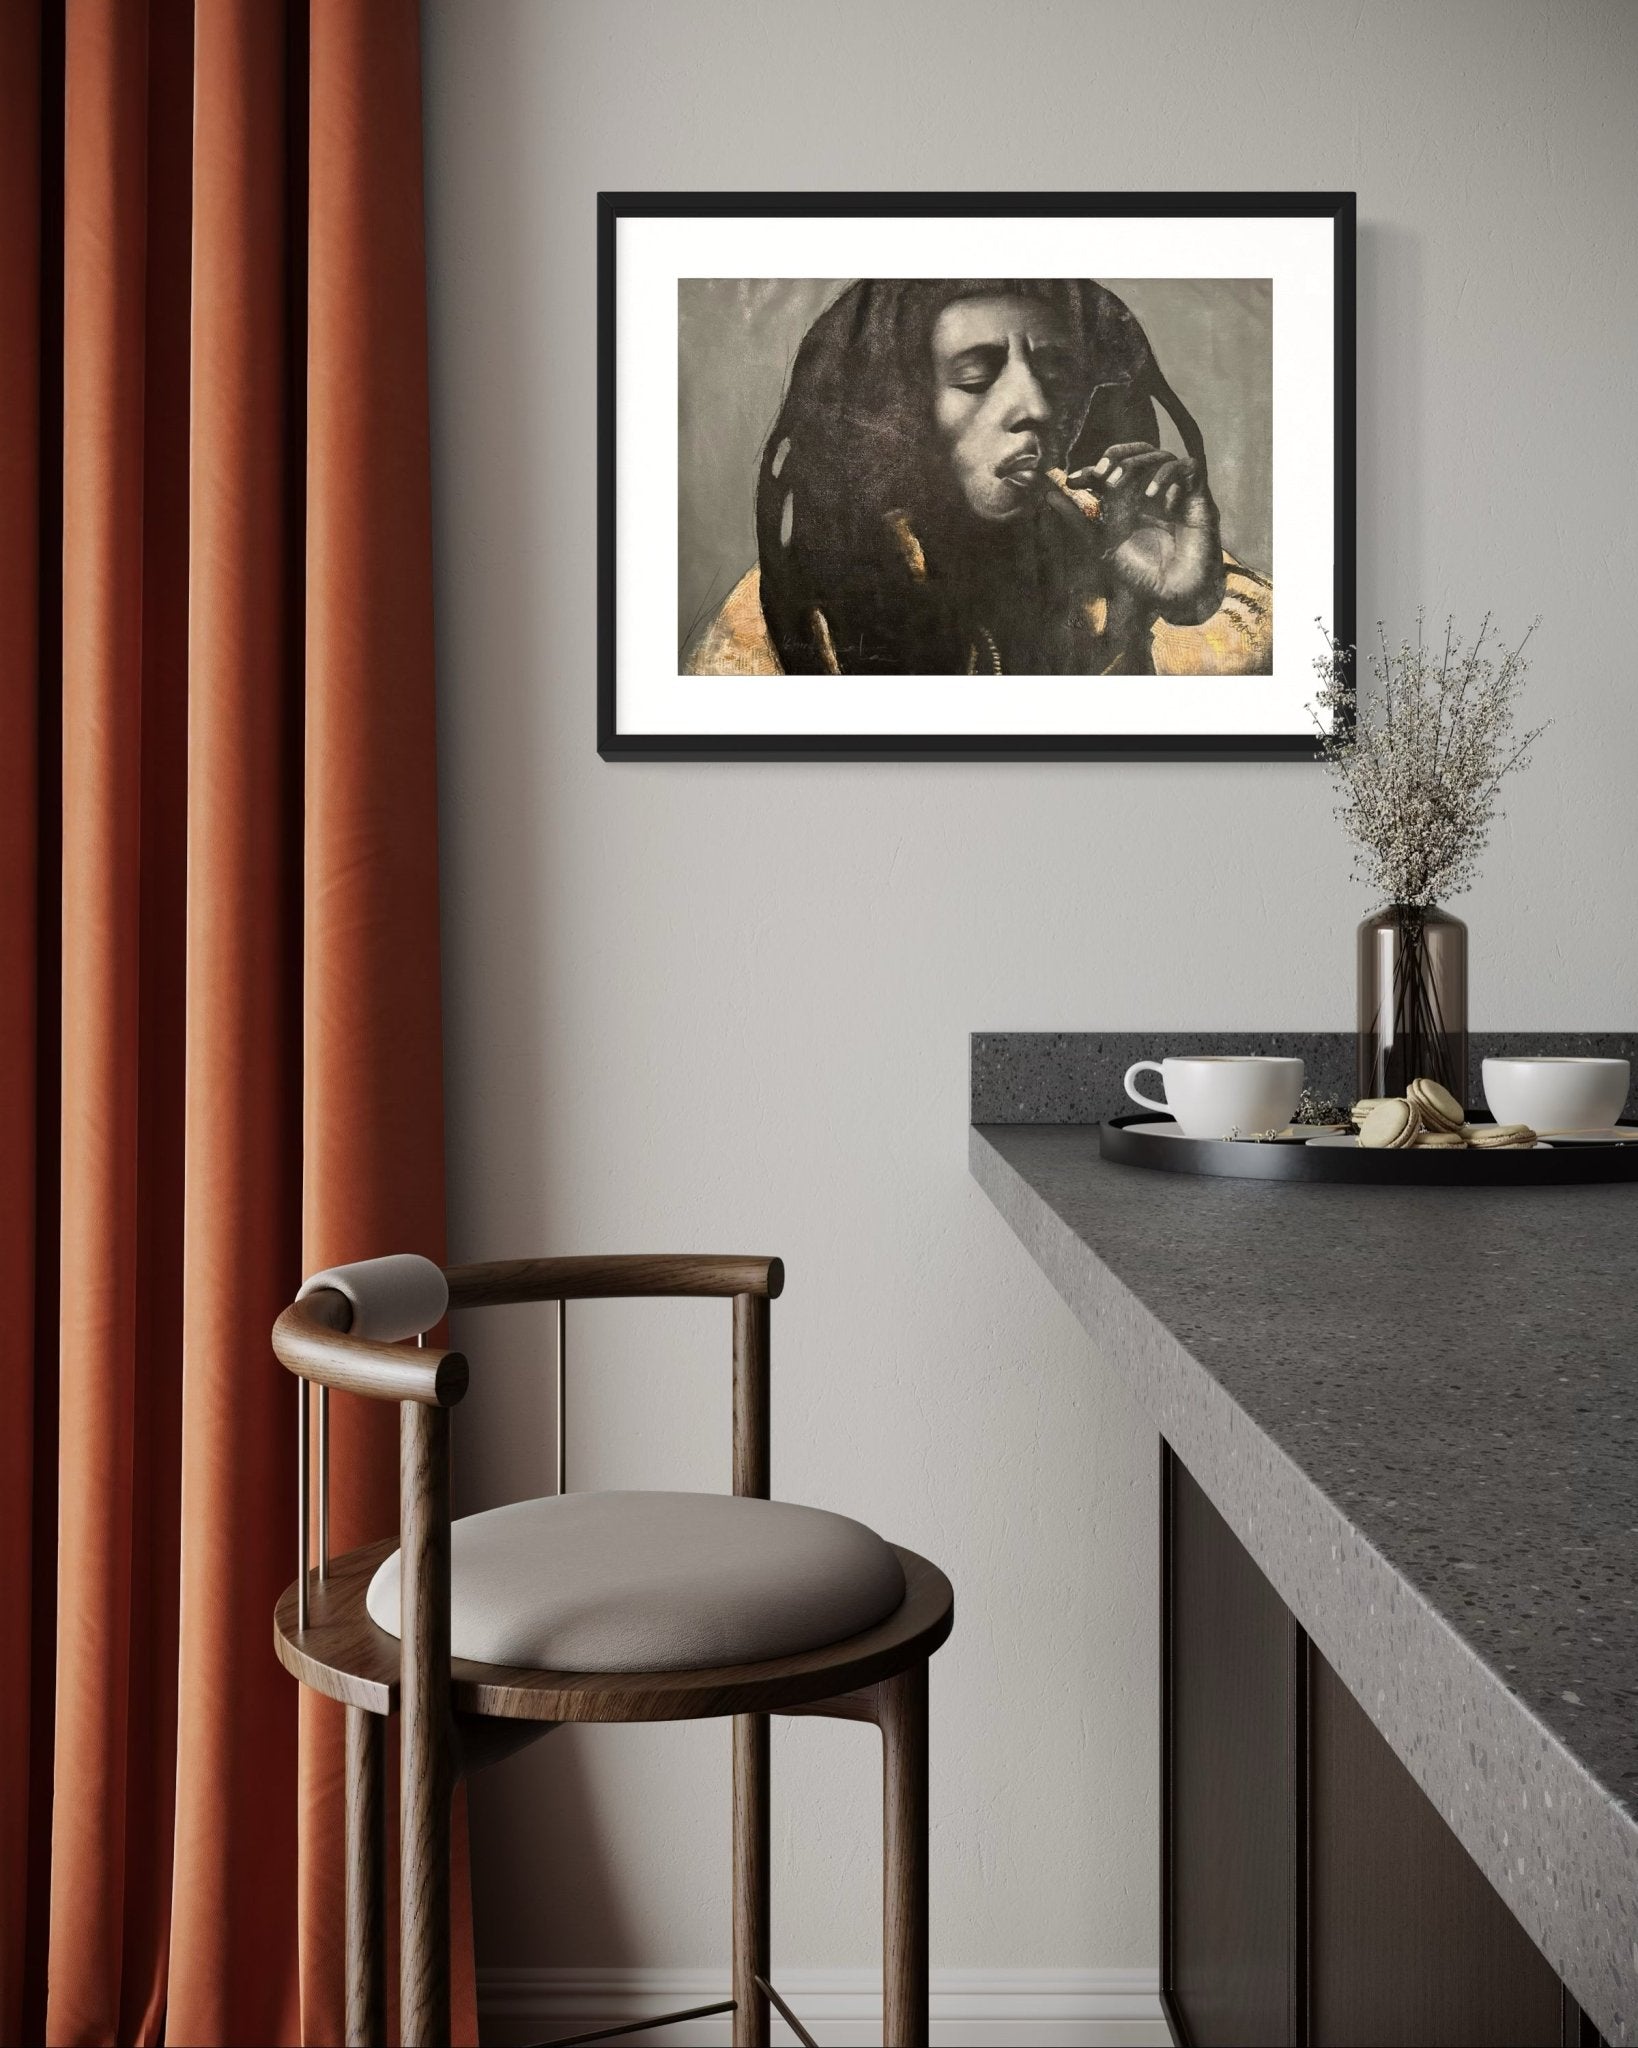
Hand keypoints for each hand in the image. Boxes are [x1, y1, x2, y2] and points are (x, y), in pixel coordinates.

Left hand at [1061, 442, 1226, 625]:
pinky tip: (1154, 497)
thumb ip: (1079, 521)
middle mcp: (1151, 491)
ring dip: (1138, 464)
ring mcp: (1175, 492)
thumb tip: (1050, 495)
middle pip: (1137, 452)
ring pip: (1161, 455)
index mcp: (1129, 500)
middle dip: (1117, 457)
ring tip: (1121, 485)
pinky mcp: (1198, 496)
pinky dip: (1167, 476)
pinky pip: (1187, 467)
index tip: (1072, 482)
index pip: (1111, 471)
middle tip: (1101, 475)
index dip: (1092, 470)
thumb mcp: (1101, 547)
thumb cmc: (1140, 574)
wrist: (1173, 595)